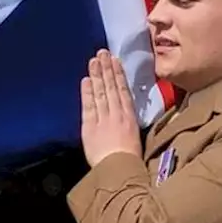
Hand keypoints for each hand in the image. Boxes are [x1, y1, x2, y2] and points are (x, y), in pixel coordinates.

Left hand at [80, 49, 142, 167]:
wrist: (120, 170)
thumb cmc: (130, 160)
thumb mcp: (135, 139)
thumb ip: (128, 125)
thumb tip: (125, 117)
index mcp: (130, 118)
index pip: (123, 91)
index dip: (119, 75)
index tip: (115, 61)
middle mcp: (117, 114)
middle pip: (111, 87)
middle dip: (106, 69)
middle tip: (102, 53)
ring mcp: (104, 119)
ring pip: (101, 92)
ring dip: (97, 75)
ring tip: (94, 60)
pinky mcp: (91, 126)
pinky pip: (89, 106)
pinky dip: (88, 92)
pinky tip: (86, 80)